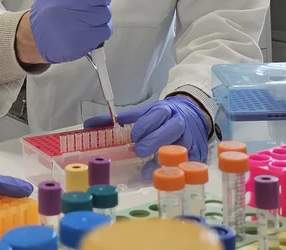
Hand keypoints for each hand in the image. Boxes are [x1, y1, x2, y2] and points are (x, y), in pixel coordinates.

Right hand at [27, 0, 112, 62]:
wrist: (35, 35)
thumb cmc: (48, 3)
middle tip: (85, 3)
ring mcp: (81, 20)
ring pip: (105, 12)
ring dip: (98, 15)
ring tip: (83, 17)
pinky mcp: (87, 38)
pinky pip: (106, 29)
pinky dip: (99, 30)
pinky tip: (86, 29)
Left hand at [84, 95, 210, 161]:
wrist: (192, 115)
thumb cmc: (161, 118)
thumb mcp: (143, 113)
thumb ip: (118, 120)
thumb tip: (88, 125)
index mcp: (165, 110)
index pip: (156, 114)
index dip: (146, 124)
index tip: (133, 135)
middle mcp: (179, 122)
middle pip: (170, 128)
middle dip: (154, 139)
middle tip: (139, 150)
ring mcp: (190, 137)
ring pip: (182, 146)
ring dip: (165, 156)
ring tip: (148, 167)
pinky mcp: (197, 152)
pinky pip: (190, 162)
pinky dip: (178, 169)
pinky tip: (165, 175)